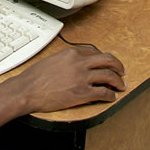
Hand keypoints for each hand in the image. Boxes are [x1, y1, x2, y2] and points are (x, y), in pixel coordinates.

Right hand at [7, 47, 125, 113]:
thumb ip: (67, 60)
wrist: (28, 90)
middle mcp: (79, 63)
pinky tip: (111, 97)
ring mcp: (82, 78)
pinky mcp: (82, 93)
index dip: (104, 59)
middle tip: (121, 71)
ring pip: (108, 75)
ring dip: (118, 81)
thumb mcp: (52, 60)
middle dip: (118, 66)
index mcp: (71, 53)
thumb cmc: (35, 77)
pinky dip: (110, 95)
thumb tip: (75, 65)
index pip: (95, 52)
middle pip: (107, 60)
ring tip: (120, 85)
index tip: (106, 64)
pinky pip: (103, 93)